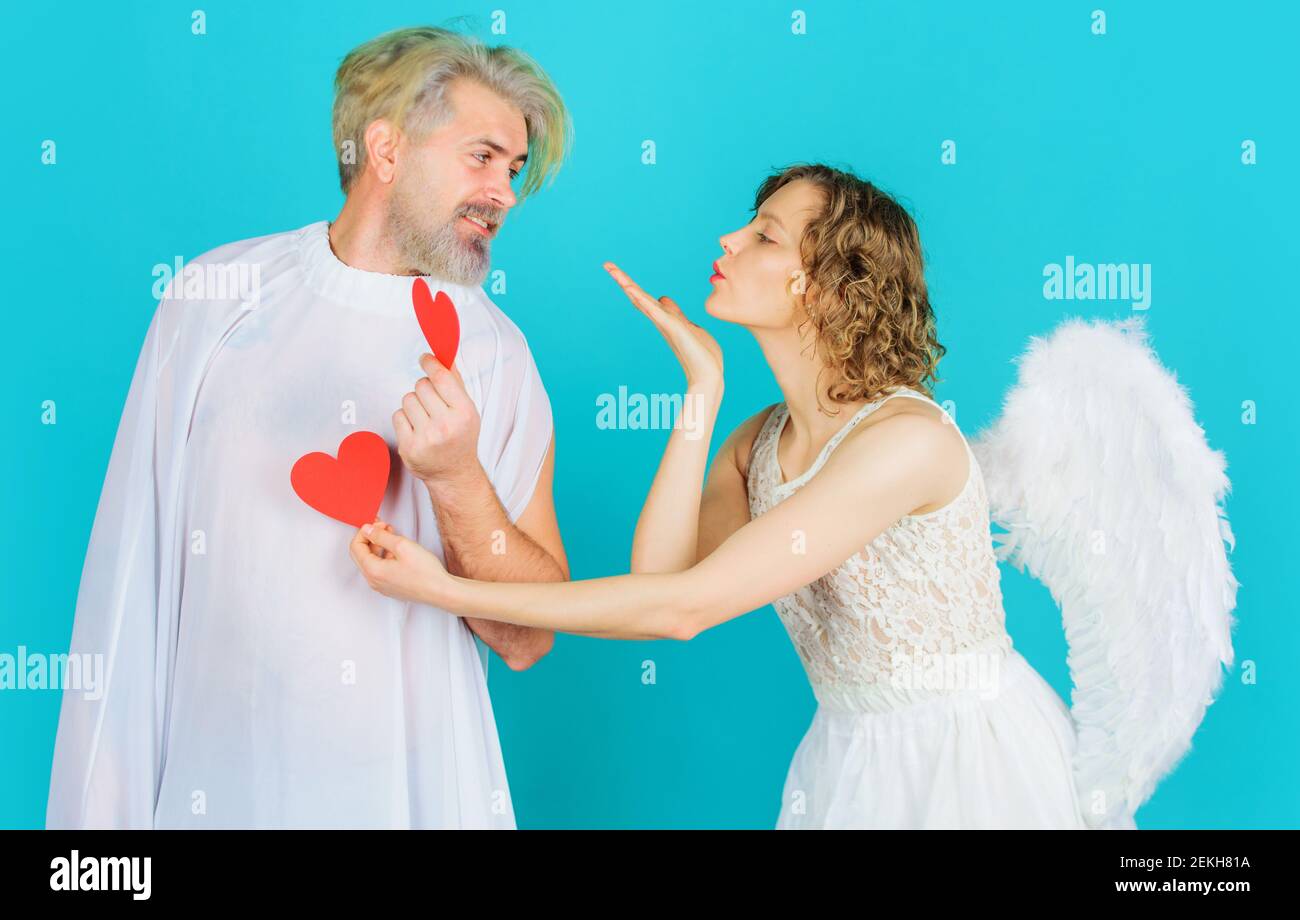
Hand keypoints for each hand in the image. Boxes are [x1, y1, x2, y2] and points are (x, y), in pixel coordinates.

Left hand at [350, 520, 457, 607]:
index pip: (356, 547)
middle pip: (361, 554)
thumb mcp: (402, 546)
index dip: (364, 532)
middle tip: (383, 527)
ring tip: (392, 535)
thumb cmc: (426, 573)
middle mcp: (374, 581)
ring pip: (371, 561)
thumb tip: (367, 530)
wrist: (441, 591)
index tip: (375, 524)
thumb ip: (381, 536)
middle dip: (370, 537)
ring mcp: (382, 586)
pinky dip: (384, 556)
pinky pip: (380, 569)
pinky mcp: (391, 587)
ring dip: (378, 546)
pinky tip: (397, 550)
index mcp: (373, 571)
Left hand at [394, 353, 481, 483]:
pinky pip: (397, 415)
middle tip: (432, 403)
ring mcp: (426, 438)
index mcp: (464, 413)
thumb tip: (444, 357)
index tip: (425, 358)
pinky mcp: (408, 447)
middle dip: (425, 389)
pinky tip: (417, 429)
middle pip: (422, 385)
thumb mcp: (467, 410)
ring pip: (407, 399)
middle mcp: (446, 425)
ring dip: (414, 404)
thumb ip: (455, 383)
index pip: (441, 378)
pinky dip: (405, 419)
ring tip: (425, 418)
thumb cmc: (461, 438)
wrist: (454, 473)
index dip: (430, 363)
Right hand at [603, 262, 723, 390]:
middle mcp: (661, 321)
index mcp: (665, 319)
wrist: (709, 375)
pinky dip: (643, 300)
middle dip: (623, 280)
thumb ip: (675, 313)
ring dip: (628, 284)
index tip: (617, 270)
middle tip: (607, 264)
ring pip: (643, 300)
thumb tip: (663, 299)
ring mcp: (665, 324)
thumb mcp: (688, 325)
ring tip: (613, 270)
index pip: (645, 298)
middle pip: (638, 296)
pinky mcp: (673, 328)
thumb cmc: (702, 354)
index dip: (632, 284)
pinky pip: (655, 311)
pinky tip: (631, 289)